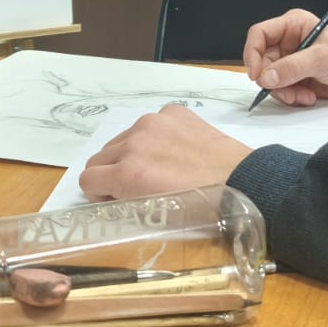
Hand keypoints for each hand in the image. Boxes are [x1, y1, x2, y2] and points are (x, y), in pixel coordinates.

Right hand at [78, 105, 252, 199]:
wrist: (240, 179)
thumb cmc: (199, 206)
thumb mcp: (153, 215)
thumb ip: (124, 200)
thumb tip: (111, 194)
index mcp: (127, 172)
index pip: (87, 179)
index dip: (100, 193)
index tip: (116, 198)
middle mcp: (134, 142)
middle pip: (99, 157)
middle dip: (110, 173)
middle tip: (135, 185)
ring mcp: (153, 122)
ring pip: (122, 138)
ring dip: (130, 153)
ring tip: (158, 166)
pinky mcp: (172, 112)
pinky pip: (150, 123)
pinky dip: (155, 136)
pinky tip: (175, 150)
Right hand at [243, 9, 327, 106]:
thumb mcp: (322, 59)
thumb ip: (293, 67)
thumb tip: (265, 77)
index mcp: (292, 25)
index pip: (259, 34)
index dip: (252, 53)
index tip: (256, 75)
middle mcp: (287, 41)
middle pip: (261, 61)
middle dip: (272, 80)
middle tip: (287, 91)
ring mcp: (290, 61)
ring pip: (269, 79)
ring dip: (283, 92)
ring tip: (304, 96)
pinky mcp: (294, 78)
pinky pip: (280, 90)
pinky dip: (290, 97)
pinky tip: (308, 97)